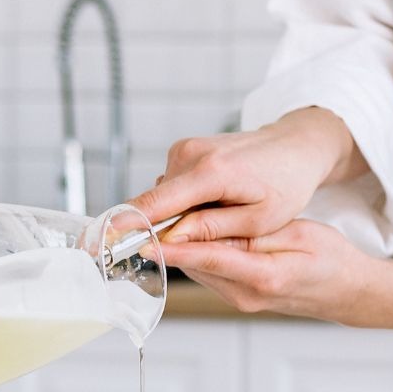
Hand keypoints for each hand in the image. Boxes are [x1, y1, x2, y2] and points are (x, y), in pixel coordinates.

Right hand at [126, 108, 363, 245]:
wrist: (296, 146)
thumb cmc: (286, 184)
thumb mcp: (258, 219)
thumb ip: (211, 230)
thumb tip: (168, 243)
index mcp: (211, 172)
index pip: (154, 204)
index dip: (123, 228)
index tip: (96, 245)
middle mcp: (190, 154)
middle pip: (154, 204)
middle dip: (167, 230)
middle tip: (206, 239)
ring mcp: (185, 148)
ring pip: (164, 198)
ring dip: (181, 216)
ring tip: (225, 215)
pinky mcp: (185, 150)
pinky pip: (173, 187)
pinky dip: (186, 202)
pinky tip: (218, 203)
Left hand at [159, 219, 373, 321]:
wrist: (348, 291)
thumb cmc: (331, 259)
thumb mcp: (299, 235)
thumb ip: (253, 235)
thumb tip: (211, 229)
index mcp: (263, 278)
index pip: (209, 259)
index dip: (175, 248)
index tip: (145, 239)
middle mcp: (245, 295)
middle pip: (196, 265)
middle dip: (172, 239)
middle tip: (151, 212)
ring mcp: (240, 300)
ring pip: (199, 268)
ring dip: (183, 245)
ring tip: (168, 215)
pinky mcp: (239, 296)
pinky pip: (210, 272)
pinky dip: (198, 252)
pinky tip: (195, 231)